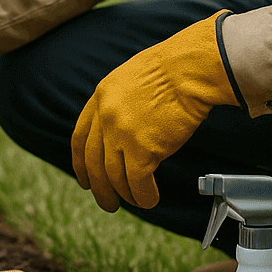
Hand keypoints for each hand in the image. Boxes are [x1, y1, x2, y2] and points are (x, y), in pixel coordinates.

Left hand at [71, 12, 237, 211]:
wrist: (191, 68)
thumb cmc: (174, 68)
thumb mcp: (133, 78)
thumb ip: (122, 102)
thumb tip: (126, 126)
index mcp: (101, 96)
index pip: (81, 138)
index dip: (80, 163)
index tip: (84, 179)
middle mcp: (105, 116)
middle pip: (93, 162)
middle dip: (99, 188)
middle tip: (108, 203)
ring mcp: (121, 133)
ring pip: (114, 176)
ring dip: (125, 195)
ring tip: (135, 202)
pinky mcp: (142, 148)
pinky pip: (137, 183)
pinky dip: (143, 196)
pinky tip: (149, 200)